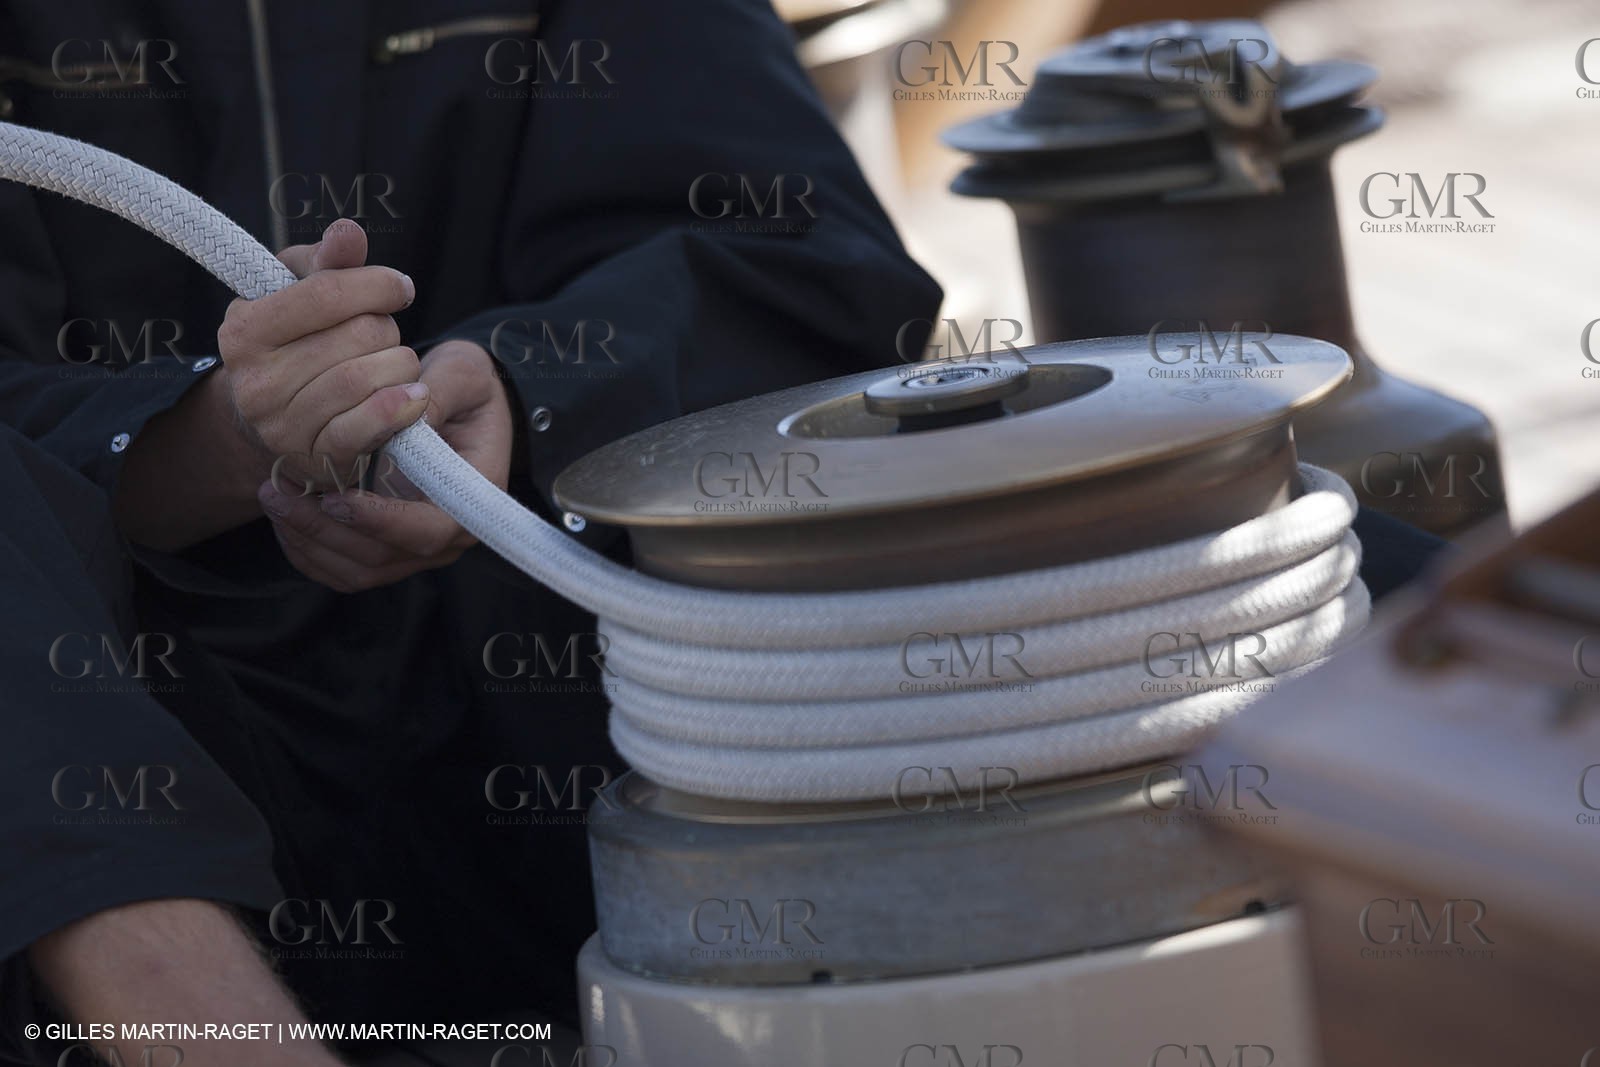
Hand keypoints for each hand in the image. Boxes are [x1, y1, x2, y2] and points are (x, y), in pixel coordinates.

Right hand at [217, 218, 427, 491]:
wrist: (274, 420)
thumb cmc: (295, 340)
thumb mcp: (300, 290)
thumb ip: (327, 261)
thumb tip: (349, 233)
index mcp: (243, 330)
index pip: (325, 293)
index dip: (375, 284)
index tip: (400, 287)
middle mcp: (255, 382)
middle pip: (358, 335)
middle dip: (386, 328)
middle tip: (384, 335)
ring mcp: (282, 427)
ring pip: (369, 378)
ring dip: (400, 365)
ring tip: (394, 364)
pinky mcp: (315, 459)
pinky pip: (366, 428)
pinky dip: (400, 408)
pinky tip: (415, 397)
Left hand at [257, 340, 513, 591]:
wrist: (458, 405)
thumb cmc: (464, 388)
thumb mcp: (463, 372)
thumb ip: (439, 390)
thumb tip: (405, 412)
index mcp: (474, 496)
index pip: (428, 530)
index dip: (381, 522)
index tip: (335, 497)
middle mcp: (449, 535)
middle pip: (382, 556)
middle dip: (323, 528)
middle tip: (276, 491)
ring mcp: (418, 550)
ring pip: (357, 570)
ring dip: (308, 540)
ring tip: (271, 496)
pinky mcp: (390, 552)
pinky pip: (342, 570)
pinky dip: (306, 550)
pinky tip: (282, 514)